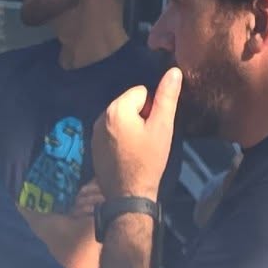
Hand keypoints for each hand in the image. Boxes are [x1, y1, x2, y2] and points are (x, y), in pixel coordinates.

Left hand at [91, 66, 182, 203]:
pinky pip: (111, 132)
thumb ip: (167, 97)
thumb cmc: (148, 161)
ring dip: (131, 128)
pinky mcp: (94, 146)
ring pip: (121, 119)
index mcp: (117, 108)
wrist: (129, 196)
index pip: (141, 92)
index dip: (152, 109)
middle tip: (147, 140)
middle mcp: (101, 116)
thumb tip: (174, 71)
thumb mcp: (162, 127)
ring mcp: (95, 132)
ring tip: (138, 149)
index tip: (153, 130)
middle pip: (129, 104)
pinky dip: (120, 139)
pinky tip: (127, 155)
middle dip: (140, 117)